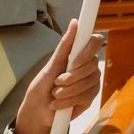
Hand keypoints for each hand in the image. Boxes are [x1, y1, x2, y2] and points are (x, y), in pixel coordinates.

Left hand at [13, 19, 102, 133]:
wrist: (37, 110)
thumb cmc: (42, 86)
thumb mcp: (51, 65)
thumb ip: (65, 45)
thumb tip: (75, 22)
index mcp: (80, 54)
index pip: (96, 41)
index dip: (87, 51)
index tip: (73, 62)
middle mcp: (89, 67)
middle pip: (92, 65)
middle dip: (71, 77)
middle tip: (56, 82)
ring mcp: (91, 82)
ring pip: (88, 82)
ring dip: (67, 90)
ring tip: (54, 94)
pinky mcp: (90, 98)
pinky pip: (85, 96)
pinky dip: (67, 101)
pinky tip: (57, 104)